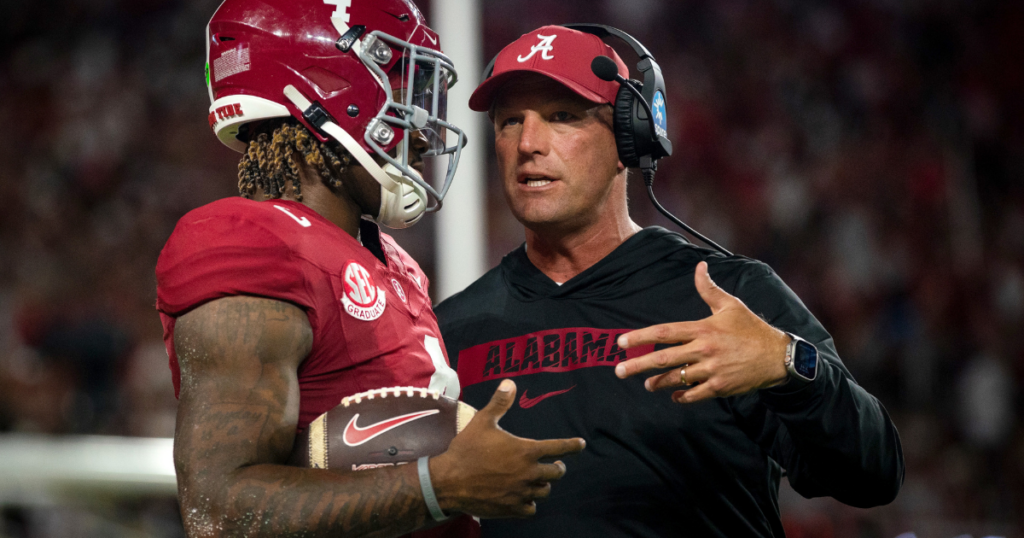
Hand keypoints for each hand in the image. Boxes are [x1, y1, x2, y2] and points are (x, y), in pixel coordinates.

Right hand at [429, 379, 585, 517]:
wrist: (449, 481)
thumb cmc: (467, 449)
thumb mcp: (483, 422)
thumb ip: (499, 403)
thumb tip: (510, 382)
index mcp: (526, 451)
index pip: (558, 447)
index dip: (572, 446)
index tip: (581, 444)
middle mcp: (528, 472)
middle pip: (556, 473)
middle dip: (558, 467)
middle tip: (555, 465)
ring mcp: (521, 492)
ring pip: (544, 491)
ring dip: (544, 485)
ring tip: (539, 480)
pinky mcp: (511, 508)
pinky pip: (531, 509)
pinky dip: (530, 504)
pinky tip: (524, 498)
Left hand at [613, 261, 790, 403]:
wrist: (778, 356)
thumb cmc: (752, 329)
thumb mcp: (731, 305)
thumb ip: (709, 288)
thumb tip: (699, 266)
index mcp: (702, 329)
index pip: (664, 332)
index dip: (640, 337)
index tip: (621, 342)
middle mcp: (704, 350)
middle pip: (663, 358)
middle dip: (638, 365)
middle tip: (619, 370)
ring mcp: (712, 370)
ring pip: (676, 378)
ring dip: (658, 382)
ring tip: (647, 384)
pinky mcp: (720, 387)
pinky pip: (694, 394)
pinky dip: (682, 396)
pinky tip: (674, 396)